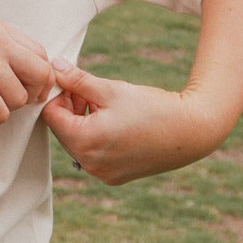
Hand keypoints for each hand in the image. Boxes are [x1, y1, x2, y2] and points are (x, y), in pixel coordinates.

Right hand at [0, 19, 54, 125]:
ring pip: (21, 99)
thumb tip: (38, 78)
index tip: (29, 89)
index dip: (39, 76)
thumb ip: (2, 52)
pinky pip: (2, 116)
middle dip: (32, 94)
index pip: (40, 53)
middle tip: (10, 101)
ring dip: (1, 108)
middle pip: (42, 74)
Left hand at [39, 56, 221, 183]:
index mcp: (85, 142)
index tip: (75, 82)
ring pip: (77, 143)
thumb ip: (77, 79)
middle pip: (63, 131)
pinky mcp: (114, 177)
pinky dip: (96, 138)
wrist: (191, 131)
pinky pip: (92, 155)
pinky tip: (116, 123)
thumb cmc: (151, 107)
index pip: (51, 115)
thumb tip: (54, 66)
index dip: (59, 94)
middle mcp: (89, 164)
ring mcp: (102, 173)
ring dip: (83, 122)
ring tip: (105, 105)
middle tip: (90, 92)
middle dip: (71, 109)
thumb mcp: (110, 89)